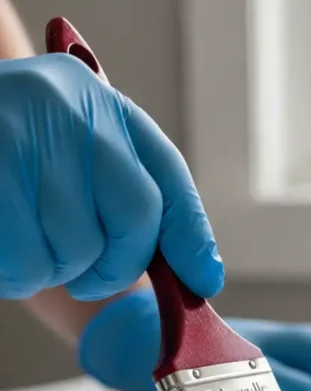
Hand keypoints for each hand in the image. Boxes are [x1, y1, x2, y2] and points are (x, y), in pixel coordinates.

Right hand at [0, 53, 222, 299]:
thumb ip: (128, 200)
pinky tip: (5, 243)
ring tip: (26, 237)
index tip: (203, 280)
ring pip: (75, 250)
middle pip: (134, 218)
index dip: (191, 236)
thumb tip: (200, 274)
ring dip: (52, 269)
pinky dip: (16, 273)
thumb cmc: (15, 159)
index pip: (168, 175)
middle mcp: (67, 106)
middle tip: (84, 275)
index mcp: (101, 103)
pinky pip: (25, 261)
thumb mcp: (76, 158)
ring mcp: (22, 134)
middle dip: (114, 266)